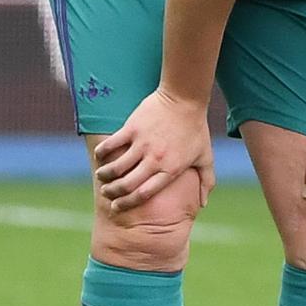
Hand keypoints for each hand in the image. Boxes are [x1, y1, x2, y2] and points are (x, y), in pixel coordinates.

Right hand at [93, 88, 213, 213]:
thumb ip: (206, 181)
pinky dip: (102, 153)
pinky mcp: (132, 128)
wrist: (185, 99)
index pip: (144, 194)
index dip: (128, 203)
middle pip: (126, 184)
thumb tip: (203, 204)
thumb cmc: (196, 129)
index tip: (118, 206)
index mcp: (171, 170)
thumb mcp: (205, 157)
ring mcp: (142, 144)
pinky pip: (111, 145)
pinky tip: (99, 156)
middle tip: (107, 193)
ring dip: (104, 175)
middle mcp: (155, 160)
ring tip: (101, 176)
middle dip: (112, 193)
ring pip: (116, 167)